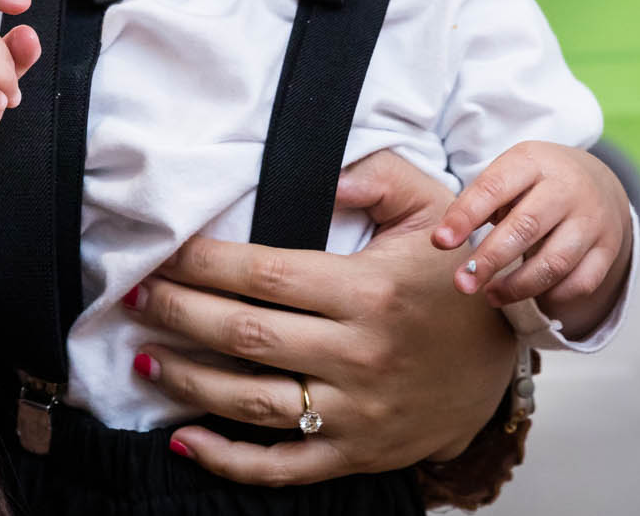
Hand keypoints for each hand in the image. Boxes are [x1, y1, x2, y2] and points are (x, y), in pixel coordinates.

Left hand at [124, 150, 513, 485]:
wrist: (505, 358)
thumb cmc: (456, 276)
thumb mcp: (432, 208)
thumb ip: (375, 177)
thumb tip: (319, 173)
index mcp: (371, 291)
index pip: (265, 274)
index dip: (203, 262)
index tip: (164, 251)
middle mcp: (360, 355)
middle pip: (245, 335)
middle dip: (177, 312)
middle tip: (134, 295)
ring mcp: (357, 412)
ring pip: (251, 401)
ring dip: (186, 379)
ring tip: (144, 354)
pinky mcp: (357, 453)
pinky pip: (282, 466)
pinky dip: (227, 458)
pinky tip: (184, 437)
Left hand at [432, 140, 632, 337]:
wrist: (597, 180)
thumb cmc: (534, 182)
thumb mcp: (508, 174)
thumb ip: (479, 201)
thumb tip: (444, 239)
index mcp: (534, 161)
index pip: (495, 188)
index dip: (465, 216)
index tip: (440, 241)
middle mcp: (567, 188)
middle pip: (526, 227)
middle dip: (489, 259)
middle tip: (461, 283)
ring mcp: (592, 219)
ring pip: (555, 262)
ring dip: (517, 286)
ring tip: (489, 295)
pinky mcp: (607, 248)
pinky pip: (581, 282)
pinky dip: (553, 295)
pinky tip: (530, 297)